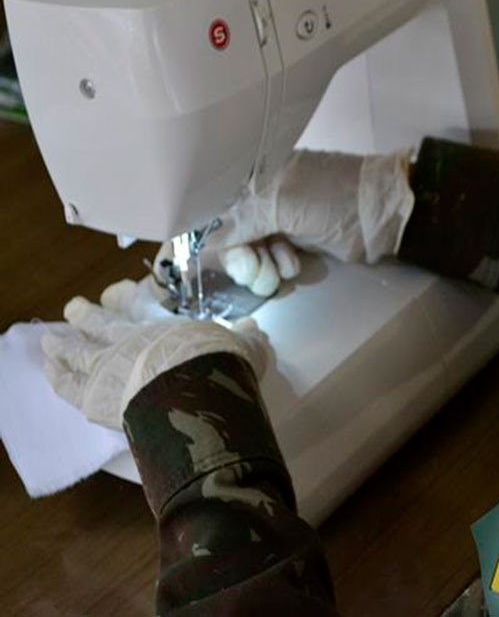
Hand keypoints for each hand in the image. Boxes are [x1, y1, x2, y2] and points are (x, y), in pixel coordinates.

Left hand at [41, 277, 274, 429]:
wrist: (196, 391)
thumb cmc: (218, 362)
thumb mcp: (242, 345)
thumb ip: (244, 336)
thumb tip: (254, 328)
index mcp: (160, 329)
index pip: (132, 309)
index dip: (122, 300)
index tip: (113, 293)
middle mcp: (128, 344)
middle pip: (98, 326)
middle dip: (84, 317)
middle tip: (73, 308)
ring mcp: (107, 371)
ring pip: (75, 355)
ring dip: (61, 348)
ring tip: (49, 343)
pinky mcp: (96, 401)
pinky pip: (70, 389)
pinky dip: (59, 381)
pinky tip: (52, 377)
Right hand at [205, 149, 414, 296]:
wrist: (380, 215)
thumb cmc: (330, 200)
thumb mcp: (281, 205)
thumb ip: (240, 220)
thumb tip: (206, 239)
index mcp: (257, 175)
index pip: (219, 207)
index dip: (216, 235)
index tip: (220, 257)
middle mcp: (264, 195)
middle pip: (233, 234)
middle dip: (241, 257)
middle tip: (255, 272)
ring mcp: (282, 217)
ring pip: (253, 250)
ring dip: (261, 267)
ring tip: (279, 273)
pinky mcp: (299, 238)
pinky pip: (273, 257)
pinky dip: (278, 266)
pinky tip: (292, 266)